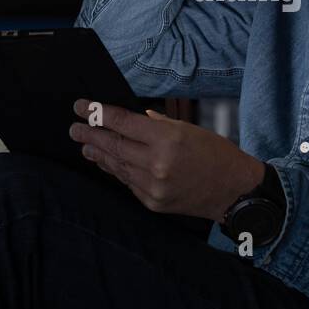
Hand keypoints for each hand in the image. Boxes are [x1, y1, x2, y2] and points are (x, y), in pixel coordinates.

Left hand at [68, 100, 265, 219]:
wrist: (234, 190)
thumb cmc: (216, 154)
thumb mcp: (188, 129)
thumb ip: (156, 124)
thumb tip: (131, 120)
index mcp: (167, 139)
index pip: (122, 123)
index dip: (98, 113)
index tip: (81, 107)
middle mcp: (157, 163)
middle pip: (113, 145)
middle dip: (90, 134)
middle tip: (74, 128)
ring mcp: (153, 186)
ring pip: (116, 166)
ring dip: (98, 154)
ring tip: (84, 145)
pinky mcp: (153, 202)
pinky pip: (127, 182)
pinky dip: (115, 170)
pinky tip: (107, 162)